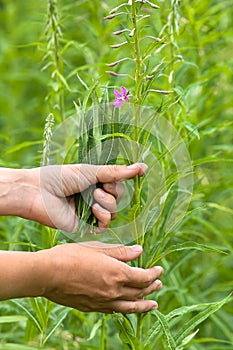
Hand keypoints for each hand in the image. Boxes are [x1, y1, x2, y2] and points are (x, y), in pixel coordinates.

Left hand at [22, 163, 146, 231]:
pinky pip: (104, 225)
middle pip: (119, 199)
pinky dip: (102, 217)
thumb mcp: (90, 171)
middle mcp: (93, 197)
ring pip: (114, 212)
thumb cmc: (60, 177)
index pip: (118, 184)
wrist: (38, 192)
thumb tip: (141, 167)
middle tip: (99, 187)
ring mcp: (89, 212)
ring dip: (107, 204)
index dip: (123, 181)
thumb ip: (115, 172)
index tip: (134, 173)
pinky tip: (94, 210)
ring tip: (93, 197)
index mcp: (94, 182)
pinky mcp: (84, 226)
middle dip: (113, 192)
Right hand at [38, 242, 162, 313]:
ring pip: (130, 306)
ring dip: (144, 305)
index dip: (154, 273)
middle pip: (139, 292)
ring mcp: (103, 302)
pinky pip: (114, 311)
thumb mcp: (97, 248)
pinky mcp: (92, 308)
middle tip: (159, 284)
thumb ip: (120, 252)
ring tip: (153, 305)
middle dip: (152, 288)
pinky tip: (127, 308)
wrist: (48, 274)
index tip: (159, 270)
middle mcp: (113, 291)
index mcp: (117, 273)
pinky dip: (125, 309)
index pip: (143, 277)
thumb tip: (140, 250)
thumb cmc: (71, 256)